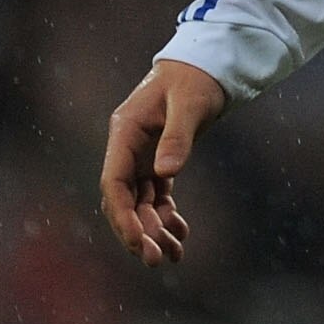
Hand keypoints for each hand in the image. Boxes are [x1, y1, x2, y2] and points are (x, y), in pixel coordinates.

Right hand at [100, 58, 226, 266]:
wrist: (209, 63)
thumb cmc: (196, 77)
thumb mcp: (190, 103)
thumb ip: (178, 137)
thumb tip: (165, 174)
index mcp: (125, 132)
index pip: (114, 183)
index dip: (123, 215)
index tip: (139, 241)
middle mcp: (128, 147)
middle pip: (123, 200)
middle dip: (137, 232)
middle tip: (156, 260)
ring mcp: (142, 155)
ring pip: (141, 202)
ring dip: (154, 229)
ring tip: (175, 255)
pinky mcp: (159, 159)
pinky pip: (157, 195)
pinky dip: (166, 215)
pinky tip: (181, 233)